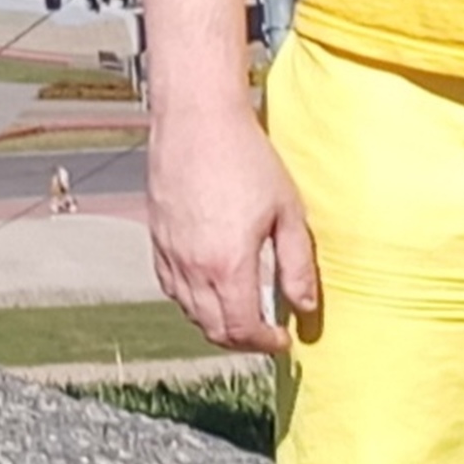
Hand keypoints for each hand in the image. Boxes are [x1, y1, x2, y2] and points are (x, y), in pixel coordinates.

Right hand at [146, 108, 320, 352]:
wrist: (198, 119)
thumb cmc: (246, 157)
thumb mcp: (287, 212)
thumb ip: (298, 266)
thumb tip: (306, 307)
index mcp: (229, 266)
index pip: (243, 330)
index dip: (265, 344)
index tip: (282, 340)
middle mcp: (193, 268)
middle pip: (214, 329)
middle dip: (242, 340)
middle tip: (264, 333)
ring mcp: (170, 254)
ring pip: (190, 312)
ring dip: (217, 322)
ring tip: (241, 310)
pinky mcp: (156, 238)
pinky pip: (171, 287)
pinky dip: (191, 300)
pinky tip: (210, 286)